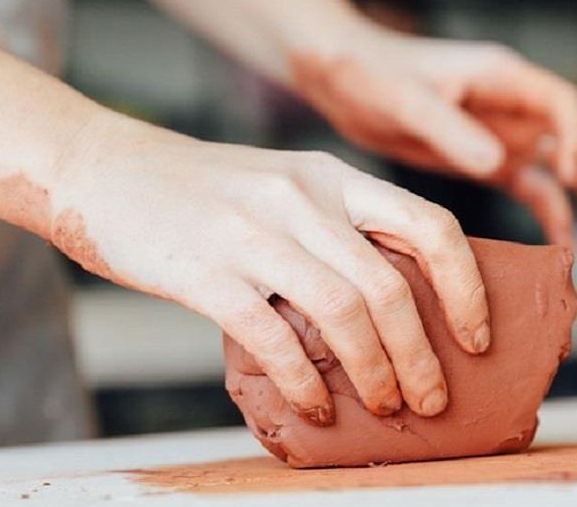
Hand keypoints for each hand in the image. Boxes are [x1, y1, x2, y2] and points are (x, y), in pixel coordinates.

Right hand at [51, 115, 490, 423]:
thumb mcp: (275, 183)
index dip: (466, 287)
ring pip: (343, 313)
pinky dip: (303, 382)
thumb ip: (327, 226)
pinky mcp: (205, 272)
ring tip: (382, 408)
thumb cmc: (192, 189)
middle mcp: (300, 199)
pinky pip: (272, 338)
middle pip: (391, 285)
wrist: (100, 169)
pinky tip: (313, 406)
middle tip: (432, 400)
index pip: (428, 224)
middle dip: (422, 355)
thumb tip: (381, 302)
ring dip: (374, 372)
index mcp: (327, 176)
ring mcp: (251, 234)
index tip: (476, 336)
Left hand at [289, 23, 576, 248]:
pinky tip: (560, 243)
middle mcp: (514, 105)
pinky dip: (553, 212)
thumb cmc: (372, 74)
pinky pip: (534, 188)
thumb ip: (449, 129)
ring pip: (569, 160)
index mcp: (502, 78)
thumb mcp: (406, 100)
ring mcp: (504, 134)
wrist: (343, 81)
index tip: (565, 174)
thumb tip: (497, 164)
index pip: (564, 103)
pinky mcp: (487, 161)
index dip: (576, 138)